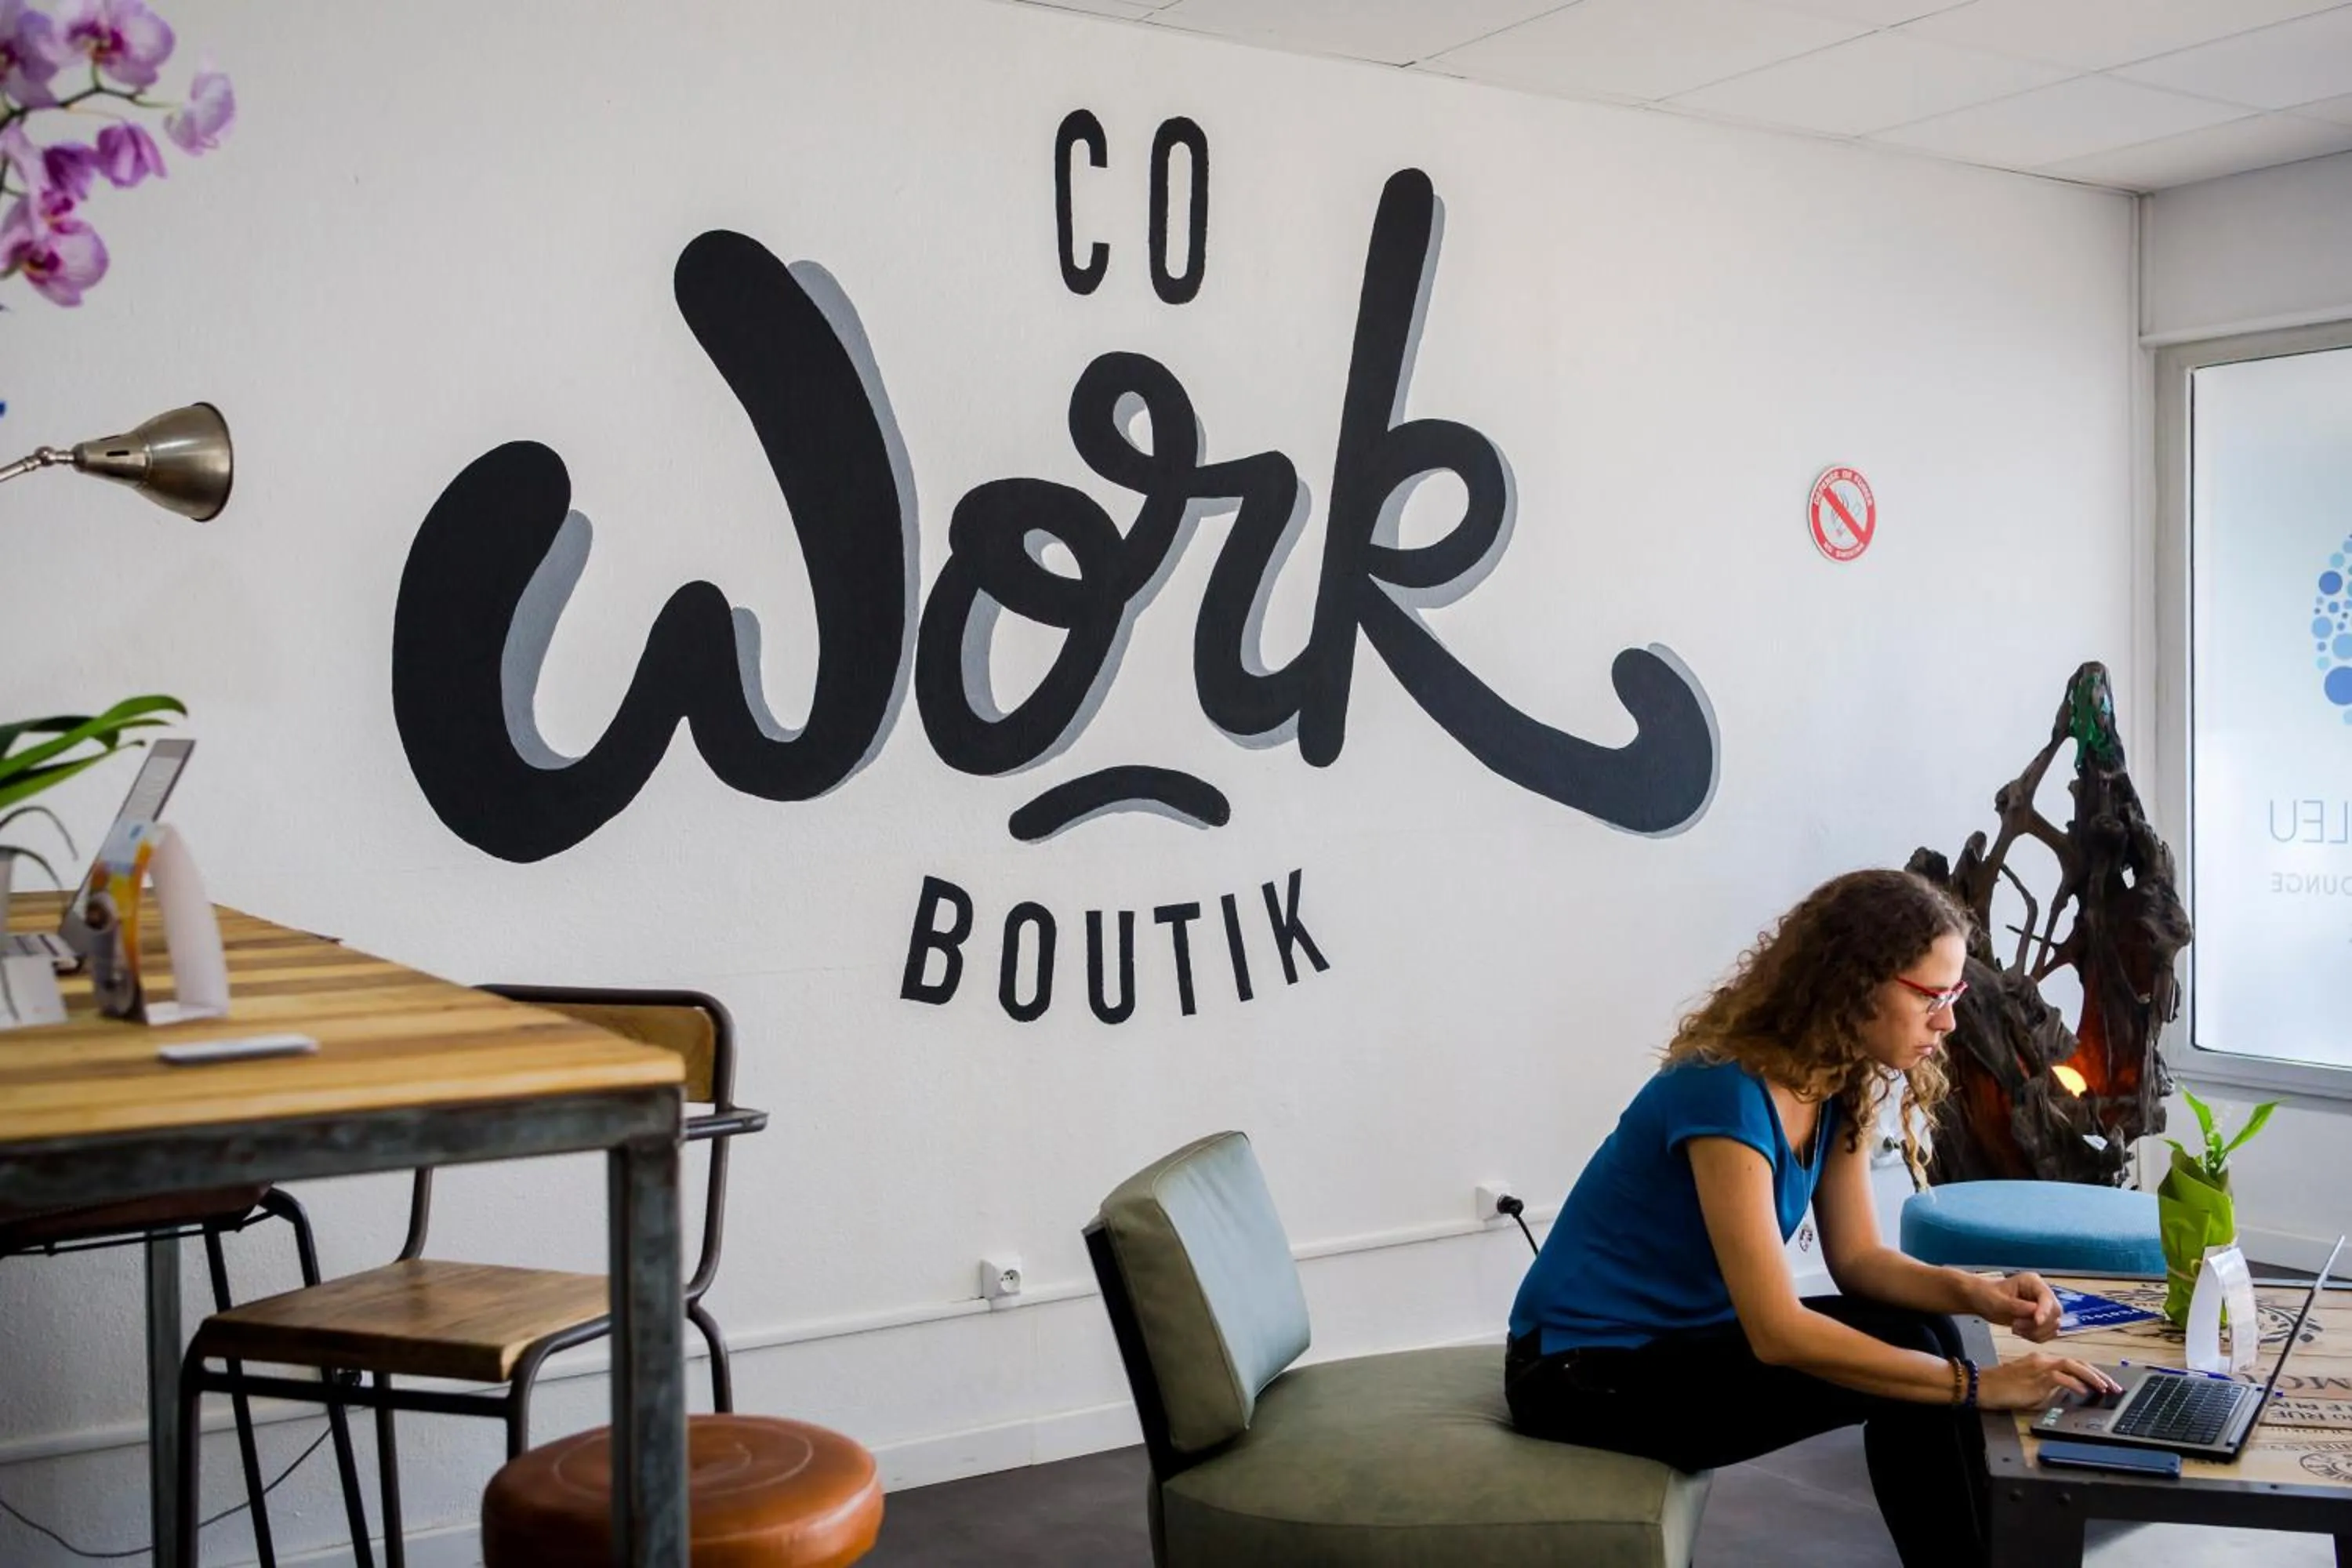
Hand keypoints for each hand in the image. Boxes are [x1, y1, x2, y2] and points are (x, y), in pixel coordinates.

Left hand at [1974, 1270, 2062, 1342]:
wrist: (1982, 1301)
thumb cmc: (1987, 1295)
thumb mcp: (1997, 1301)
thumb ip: (2016, 1306)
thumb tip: (2035, 1310)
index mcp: (2033, 1282)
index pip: (2047, 1298)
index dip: (2045, 1311)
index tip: (2037, 1321)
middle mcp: (2042, 1294)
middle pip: (2055, 1314)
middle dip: (2037, 1325)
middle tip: (2015, 1326)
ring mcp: (2044, 1308)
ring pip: (2053, 1326)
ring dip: (2035, 1332)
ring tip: (2015, 1328)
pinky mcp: (2043, 1321)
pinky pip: (2047, 1334)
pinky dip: (2035, 1337)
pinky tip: (2020, 1332)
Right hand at [1976, 1353, 2119, 1410]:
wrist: (1983, 1386)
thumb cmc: (2003, 1388)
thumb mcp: (2032, 1388)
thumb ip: (2049, 1387)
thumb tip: (2067, 1394)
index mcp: (2043, 1361)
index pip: (2074, 1364)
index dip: (2092, 1373)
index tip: (2106, 1384)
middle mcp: (2044, 1360)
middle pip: (2078, 1363)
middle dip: (2099, 1375)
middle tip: (2115, 1387)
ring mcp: (2040, 1367)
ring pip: (2072, 1366)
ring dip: (2092, 1377)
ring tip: (2105, 1388)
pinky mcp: (2036, 1377)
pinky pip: (2060, 1377)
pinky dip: (2074, 1383)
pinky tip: (2083, 1391)